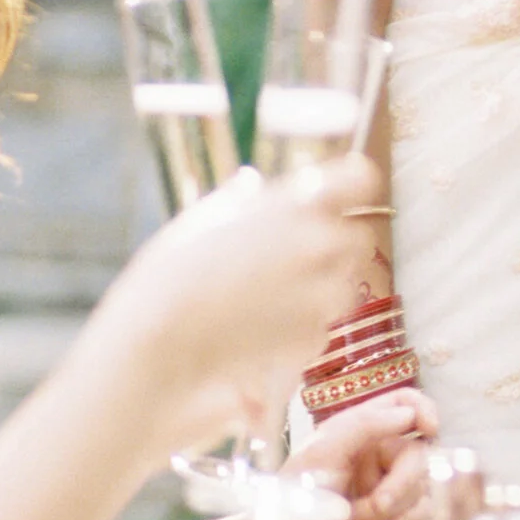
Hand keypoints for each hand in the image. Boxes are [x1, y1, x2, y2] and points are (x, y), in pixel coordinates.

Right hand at [102, 159, 378, 453]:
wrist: (159, 341)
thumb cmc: (169, 276)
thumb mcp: (200, 222)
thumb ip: (238, 200)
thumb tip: (251, 181)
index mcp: (293, 203)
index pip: (360, 177)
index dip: (353, 188)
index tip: (338, 201)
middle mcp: (317, 242)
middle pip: (357, 239)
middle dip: (333, 251)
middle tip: (293, 264)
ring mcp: (321, 291)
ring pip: (344, 287)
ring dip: (320, 292)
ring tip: (269, 302)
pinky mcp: (314, 334)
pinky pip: (321, 328)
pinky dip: (302, 331)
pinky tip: (262, 331)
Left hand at [262, 388, 439, 519]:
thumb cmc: (294, 499)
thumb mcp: (324, 452)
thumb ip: (366, 425)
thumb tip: (408, 413)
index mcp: (358, 431)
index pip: (403, 404)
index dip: (423, 409)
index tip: (429, 429)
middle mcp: (376, 455)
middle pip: (419, 452)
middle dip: (402, 481)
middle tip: (377, 504)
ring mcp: (386, 486)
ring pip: (422, 484)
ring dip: (395, 505)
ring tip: (360, 519)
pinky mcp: (393, 517)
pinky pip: (423, 510)